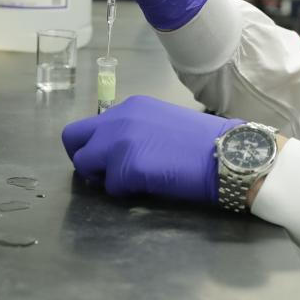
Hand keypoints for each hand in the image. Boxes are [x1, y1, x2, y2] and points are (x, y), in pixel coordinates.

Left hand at [61, 95, 242, 202]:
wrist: (227, 153)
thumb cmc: (203, 142)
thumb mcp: (161, 122)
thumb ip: (134, 129)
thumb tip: (115, 150)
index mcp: (129, 107)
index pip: (90, 126)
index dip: (94, 146)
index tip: (110, 160)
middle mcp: (118, 118)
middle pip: (72, 138)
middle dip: (83, 159)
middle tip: (104, 174)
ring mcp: (120, 142)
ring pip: (85, 165)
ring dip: (103, 177)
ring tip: (132, 181)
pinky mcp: (127, 167)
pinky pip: (110, 188)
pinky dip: (124, 192)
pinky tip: (149, 186)